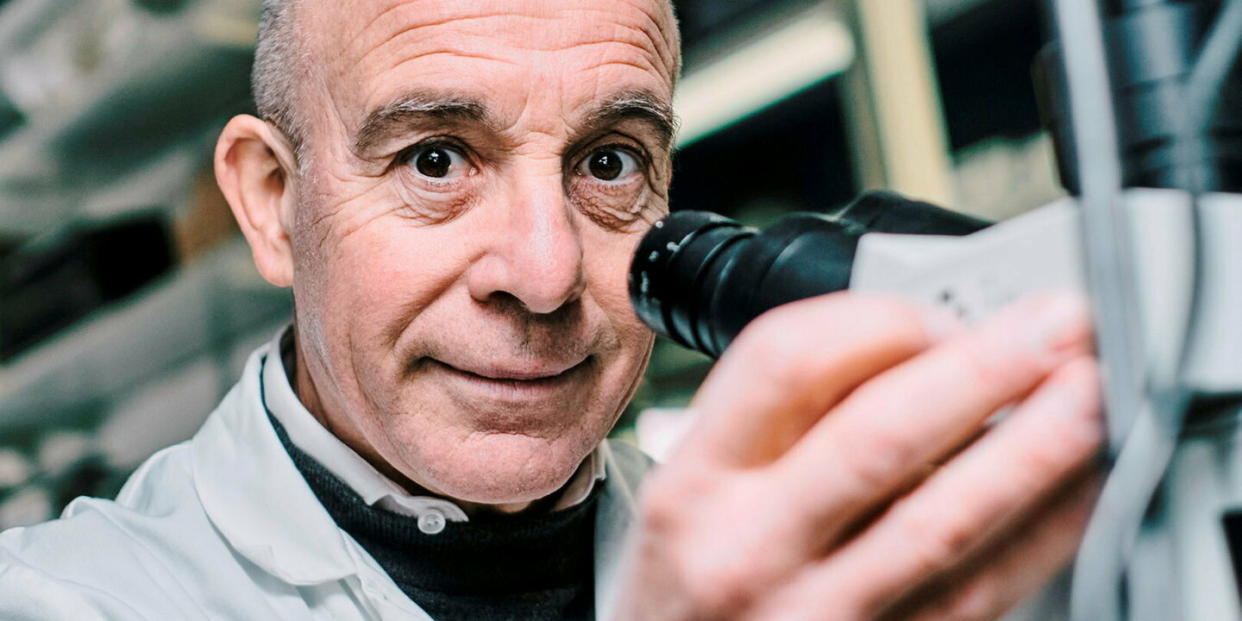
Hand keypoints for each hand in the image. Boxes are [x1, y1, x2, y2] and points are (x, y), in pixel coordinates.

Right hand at [614, 292, 1101, 620]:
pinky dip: (1041, 534)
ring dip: (1032, 452)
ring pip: (941, 524)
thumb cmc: (694, 583)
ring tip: (1090, 397)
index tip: (933, 313)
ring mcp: (817, 614)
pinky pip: (978, 593)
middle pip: (877, 437)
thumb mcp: (692, 491)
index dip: (877, 321)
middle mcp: (748, 550)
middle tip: (1053, 327)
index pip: (784, 364)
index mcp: (695, 485)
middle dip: (981, 370)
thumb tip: (917, 349)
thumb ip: (777, 420)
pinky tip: (1077, 490)